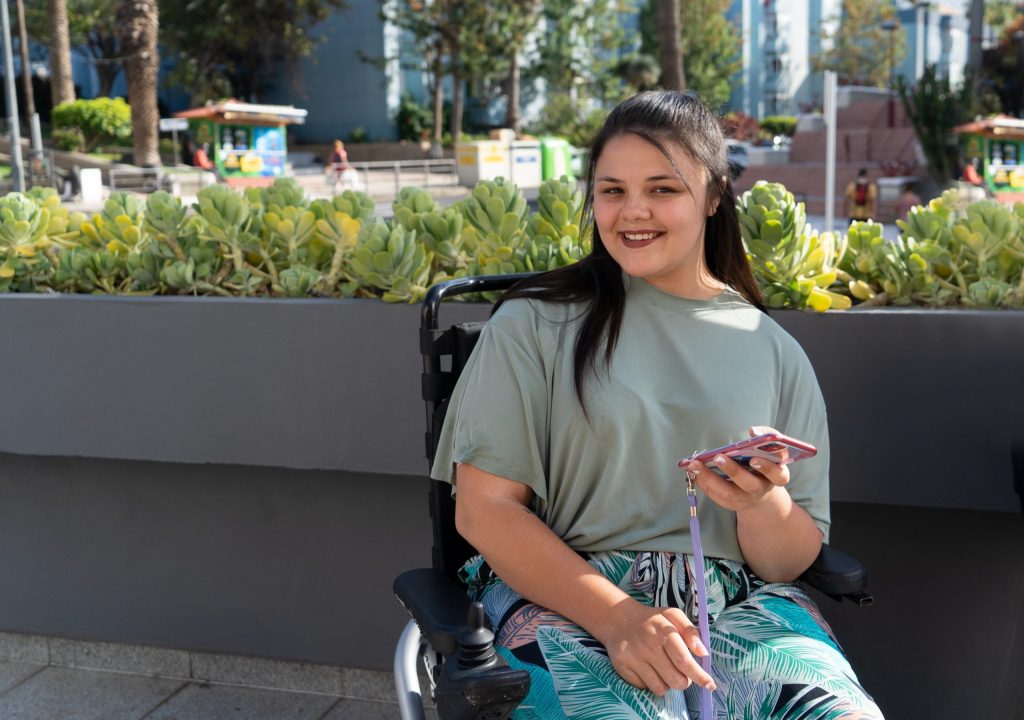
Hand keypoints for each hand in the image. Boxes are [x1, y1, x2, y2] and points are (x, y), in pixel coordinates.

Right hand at [596, 599, 715, 695]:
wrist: (617, 618)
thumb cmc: (652, 620)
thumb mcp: (673, 615)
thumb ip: (691, 631)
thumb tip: (703, 652)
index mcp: (663, 631)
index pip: (684, 660)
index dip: (699, 676)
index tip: (710, 684)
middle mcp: (647, 645)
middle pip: (675, 680)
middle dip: (684, 681)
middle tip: (681, 672)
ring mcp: (633, 657)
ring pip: (660, 688)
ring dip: (666, 683)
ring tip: (662, 668)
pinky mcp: (622, 667)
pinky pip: (644, 687)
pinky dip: (650, 682)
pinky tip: (647, 668)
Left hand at [686, 426, 790, 512]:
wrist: (761, 492)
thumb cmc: (765, 462)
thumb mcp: (771, 449)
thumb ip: (766, 436)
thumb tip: (753, 431)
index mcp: (776, 476)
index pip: (777, 474)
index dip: (766, 467)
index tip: (753, 459)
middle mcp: (762, 489)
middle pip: (749, 485)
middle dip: (733, 471)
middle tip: (718, 457)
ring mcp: (746, 499)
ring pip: (729, 493)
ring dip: (710, 479)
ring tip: (695, 465)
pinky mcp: (732, 504)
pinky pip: (716, 497)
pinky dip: (704, 485)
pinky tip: (694, 473)